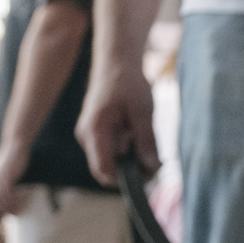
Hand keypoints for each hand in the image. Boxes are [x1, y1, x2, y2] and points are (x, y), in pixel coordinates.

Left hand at [0, 140, 29, 216]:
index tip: (10, 211)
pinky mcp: (6, 177)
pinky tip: (21, 200)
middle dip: (5, 209)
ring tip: (19, 210)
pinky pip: (8, 193)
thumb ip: (4, 180)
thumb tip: (10, 190)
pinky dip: (14, 200)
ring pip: (1, 199)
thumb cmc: (13, 158)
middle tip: (16, 213)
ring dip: (10, 206)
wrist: (15, 145)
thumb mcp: (5, 171)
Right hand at [76, 54, 158, 188]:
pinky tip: (139, 139)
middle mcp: (87, 136)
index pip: (104, 170)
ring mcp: (90, 135)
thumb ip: (146, 141)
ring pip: (110, 162)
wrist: (116, 62)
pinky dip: (127, 152)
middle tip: (156, 165)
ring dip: (131, 162)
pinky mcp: (96, 133)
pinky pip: (111, 152)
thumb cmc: (128, 83)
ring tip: (149, 147)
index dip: (126, 180)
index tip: (149, 176)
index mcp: (94, 131)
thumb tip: (152, 168)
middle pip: (107, 170)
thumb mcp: (143, 112)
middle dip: (130, 173)